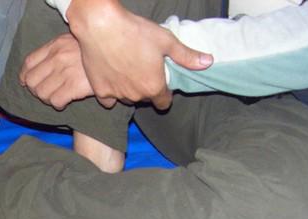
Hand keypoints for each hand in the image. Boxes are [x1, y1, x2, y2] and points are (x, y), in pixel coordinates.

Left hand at [20, 33, 93, 109]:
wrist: (118, 55)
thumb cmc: (94, 52)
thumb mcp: (73, 43)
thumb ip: (54, 52)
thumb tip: (30, 73)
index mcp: (56, 45)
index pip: (29, 62)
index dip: (24, 76)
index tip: (26, 83)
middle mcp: (58, 57)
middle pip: (32, 81)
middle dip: (36, 90)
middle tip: (46, 93)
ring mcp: (66, 71)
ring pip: (41, 93)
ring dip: (47, 99)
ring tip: (57, 97)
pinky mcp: (75, 85)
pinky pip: (55, 100)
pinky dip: (57, 104)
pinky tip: (64, 102)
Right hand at [65, 0, 211, 108]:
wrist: (101, 27)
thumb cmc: (136, 32)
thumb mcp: (166, 41)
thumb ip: (186, 56)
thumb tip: (208, 62)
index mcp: (154, 86)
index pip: (163, 103)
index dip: (165, 94)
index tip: (162, 84)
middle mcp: (136, 95)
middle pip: (145, 99)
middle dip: (146, 89)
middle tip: (143, 69)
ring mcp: (116, 94)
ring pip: (127, 99)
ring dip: (130, 90)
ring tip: (128, 70)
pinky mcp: (100, 91)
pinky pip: (108, 99)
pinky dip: (111, 92)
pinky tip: (112, 78)